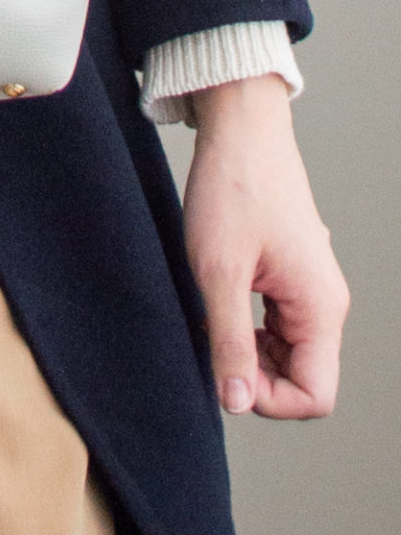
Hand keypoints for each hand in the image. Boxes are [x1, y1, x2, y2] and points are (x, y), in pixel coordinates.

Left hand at [184, 73, 348, 419]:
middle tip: (210, 341)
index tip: (224, 370)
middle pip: (303, 379)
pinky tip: (217, 303)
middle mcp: (325, 304)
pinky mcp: (291, 276)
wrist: (240, 132)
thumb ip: (230, 341)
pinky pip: (277, 327)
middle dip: (256, 376)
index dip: (268, 400)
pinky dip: (247, 328)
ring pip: (288, 354)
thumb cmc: (232, 189)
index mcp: (321, 307)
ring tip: (211, 317)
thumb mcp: (218, 271)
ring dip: (248, 351)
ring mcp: (309, 290)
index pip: (316, 396)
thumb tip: (235, 402)